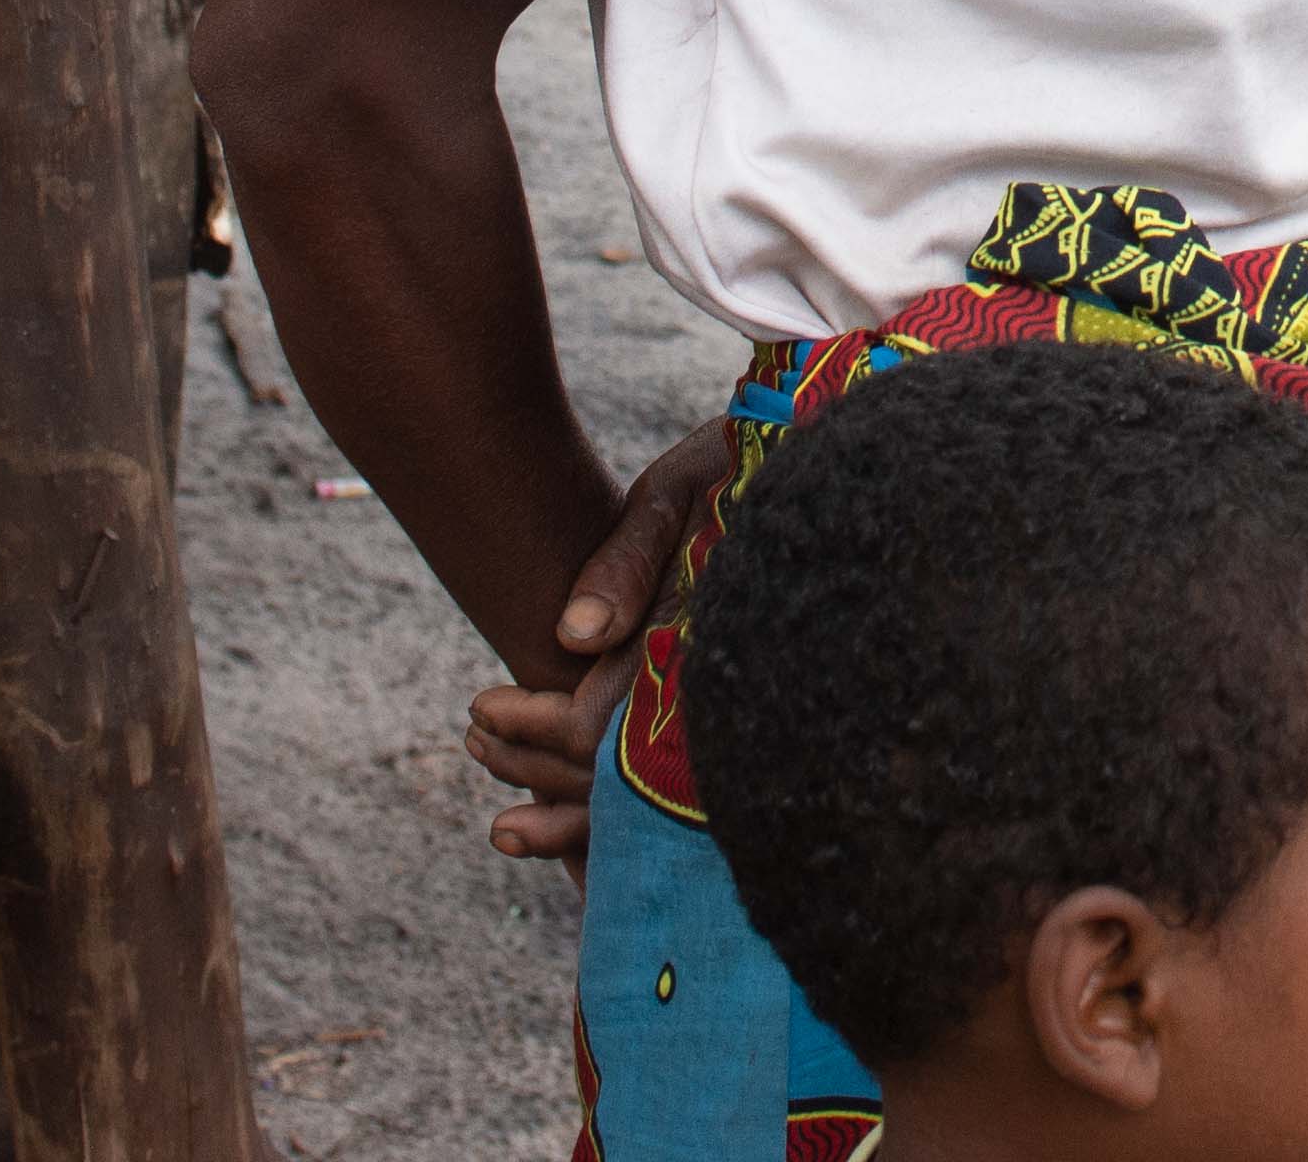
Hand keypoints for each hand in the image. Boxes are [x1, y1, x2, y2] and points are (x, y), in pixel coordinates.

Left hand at [463, 419, 732, 861]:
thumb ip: (628, 566)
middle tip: (476, 738)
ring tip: (508, 821)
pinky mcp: (752, 724)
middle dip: (533, 771)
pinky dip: (622, 825)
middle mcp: (720, 698)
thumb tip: (569, 637)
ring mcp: (740, 719)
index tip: (480, 706)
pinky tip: (584, 839)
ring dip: (568, 817)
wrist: (831, 470)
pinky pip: (680, 800)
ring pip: (646, 807)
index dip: (529, 731)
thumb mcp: (680, 496)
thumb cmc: (747, 467)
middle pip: (610, 779)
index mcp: (696, 647)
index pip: (594, 728)